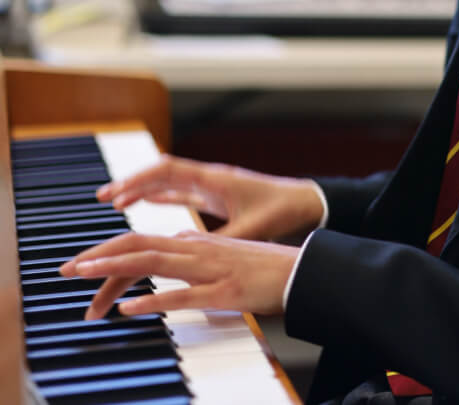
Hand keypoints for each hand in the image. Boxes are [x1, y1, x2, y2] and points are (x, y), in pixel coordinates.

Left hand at [59, 230, 299, 319]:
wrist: (298, 270)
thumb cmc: (260, 266)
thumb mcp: (220, 254)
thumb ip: (191, 254)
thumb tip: (166, 255)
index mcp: (193, 241)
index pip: (141, 241)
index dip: (108, 251)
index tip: (82, 264)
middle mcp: (195, 249)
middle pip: (138, 245)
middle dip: (99, 256)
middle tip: (67, 270)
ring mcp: (207, 269)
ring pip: (152, 263)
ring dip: (114, 271)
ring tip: (84, 279)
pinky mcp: (221, 291)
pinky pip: (180, 296)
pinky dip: (151, 302)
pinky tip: (130, 310)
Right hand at [96, 155, 324, 240]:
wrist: (307, 201)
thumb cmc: (283, 210)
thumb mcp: (251, 228)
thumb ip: (221, 240)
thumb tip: (195, 253)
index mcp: (214, 179)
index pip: (167, 170)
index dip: (138, 180)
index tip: (114, 195)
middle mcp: (210, 177)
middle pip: (162, 173)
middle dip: (132, 183)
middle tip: (103, 197)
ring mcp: (214, 185)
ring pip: (170, 181)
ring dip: (144, 189)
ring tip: (116, 201)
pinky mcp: (219, 195)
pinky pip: (183, 191)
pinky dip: (163, 196)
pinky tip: (148, 204)